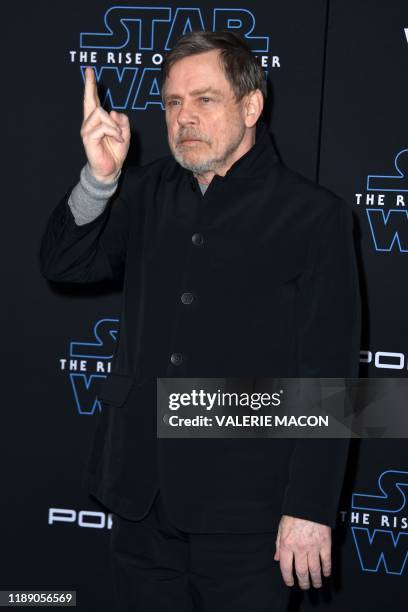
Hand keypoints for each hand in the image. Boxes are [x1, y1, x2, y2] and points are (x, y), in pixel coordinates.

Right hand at [80, 67, 130, 182]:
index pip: (92, 100)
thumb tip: (114, 112)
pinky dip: (113, 132)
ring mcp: (87, 130)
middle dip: (99, 99)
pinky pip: (103, 127)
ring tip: (118, 137)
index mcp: (97, 120)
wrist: (110, 170)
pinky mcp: (88, 138)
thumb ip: (122, 121)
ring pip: (101, 115)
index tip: (89, 71)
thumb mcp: (124, 134)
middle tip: (110, 114)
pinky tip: (117, 140)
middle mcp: (89, 123)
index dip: (90, 85)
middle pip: (94, 104)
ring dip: (114, 126)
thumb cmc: (115, 152)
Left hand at [274, 515, 330, 588]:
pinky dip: (326, 569)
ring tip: (316, 584)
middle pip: (301, 572)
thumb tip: (277, 558)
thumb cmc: (294, 514)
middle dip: (303, 582)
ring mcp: (313, 547)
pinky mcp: (324, 544)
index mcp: (286, 544)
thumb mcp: (281, 527)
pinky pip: (326, 561)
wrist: (309, 503)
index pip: (285, 567)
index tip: (290, 583)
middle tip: (304, 586)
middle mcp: (299, 548)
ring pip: (314, 569)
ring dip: (315, 579)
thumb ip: (278, 544)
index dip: (288, 578)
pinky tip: (325, 573)